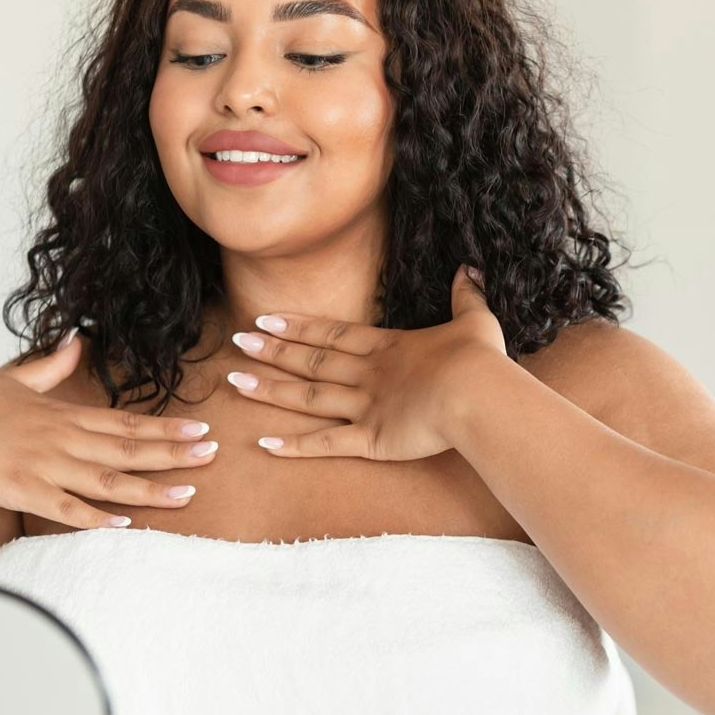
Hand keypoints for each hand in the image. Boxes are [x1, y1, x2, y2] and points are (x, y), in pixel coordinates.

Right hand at [0, 333, 219, 528]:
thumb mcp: (14, 379)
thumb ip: (51, 365)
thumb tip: (75, 341)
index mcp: (62, 413)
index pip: (126, 421)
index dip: (166, 427)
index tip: (201, 429)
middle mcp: (61, 438)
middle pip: (128, 447)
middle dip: (174, 452)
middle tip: (213, 454)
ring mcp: (42, 465)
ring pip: (107, 479)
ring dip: (150, 488)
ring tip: (188, 493)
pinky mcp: (20, 491)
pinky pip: (65, 508)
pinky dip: (96, 516)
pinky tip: (125, 524)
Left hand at [225, 264, 507, 461]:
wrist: (477, 393)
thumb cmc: (479, 359)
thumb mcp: (474, 319)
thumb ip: (466, 295)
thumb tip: (470, 268)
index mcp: (387, 347)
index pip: (332, 333)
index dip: (298, 326)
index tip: (266, 319)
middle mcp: (367, 373)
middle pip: (311, 360)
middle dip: (272, 351)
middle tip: (237, 342)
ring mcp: (365, 406)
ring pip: (307, 397)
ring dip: (270, 389)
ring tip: (235, 382)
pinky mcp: (371, 439)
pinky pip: (325, 444)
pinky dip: (295, 447)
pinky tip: (264, 445)